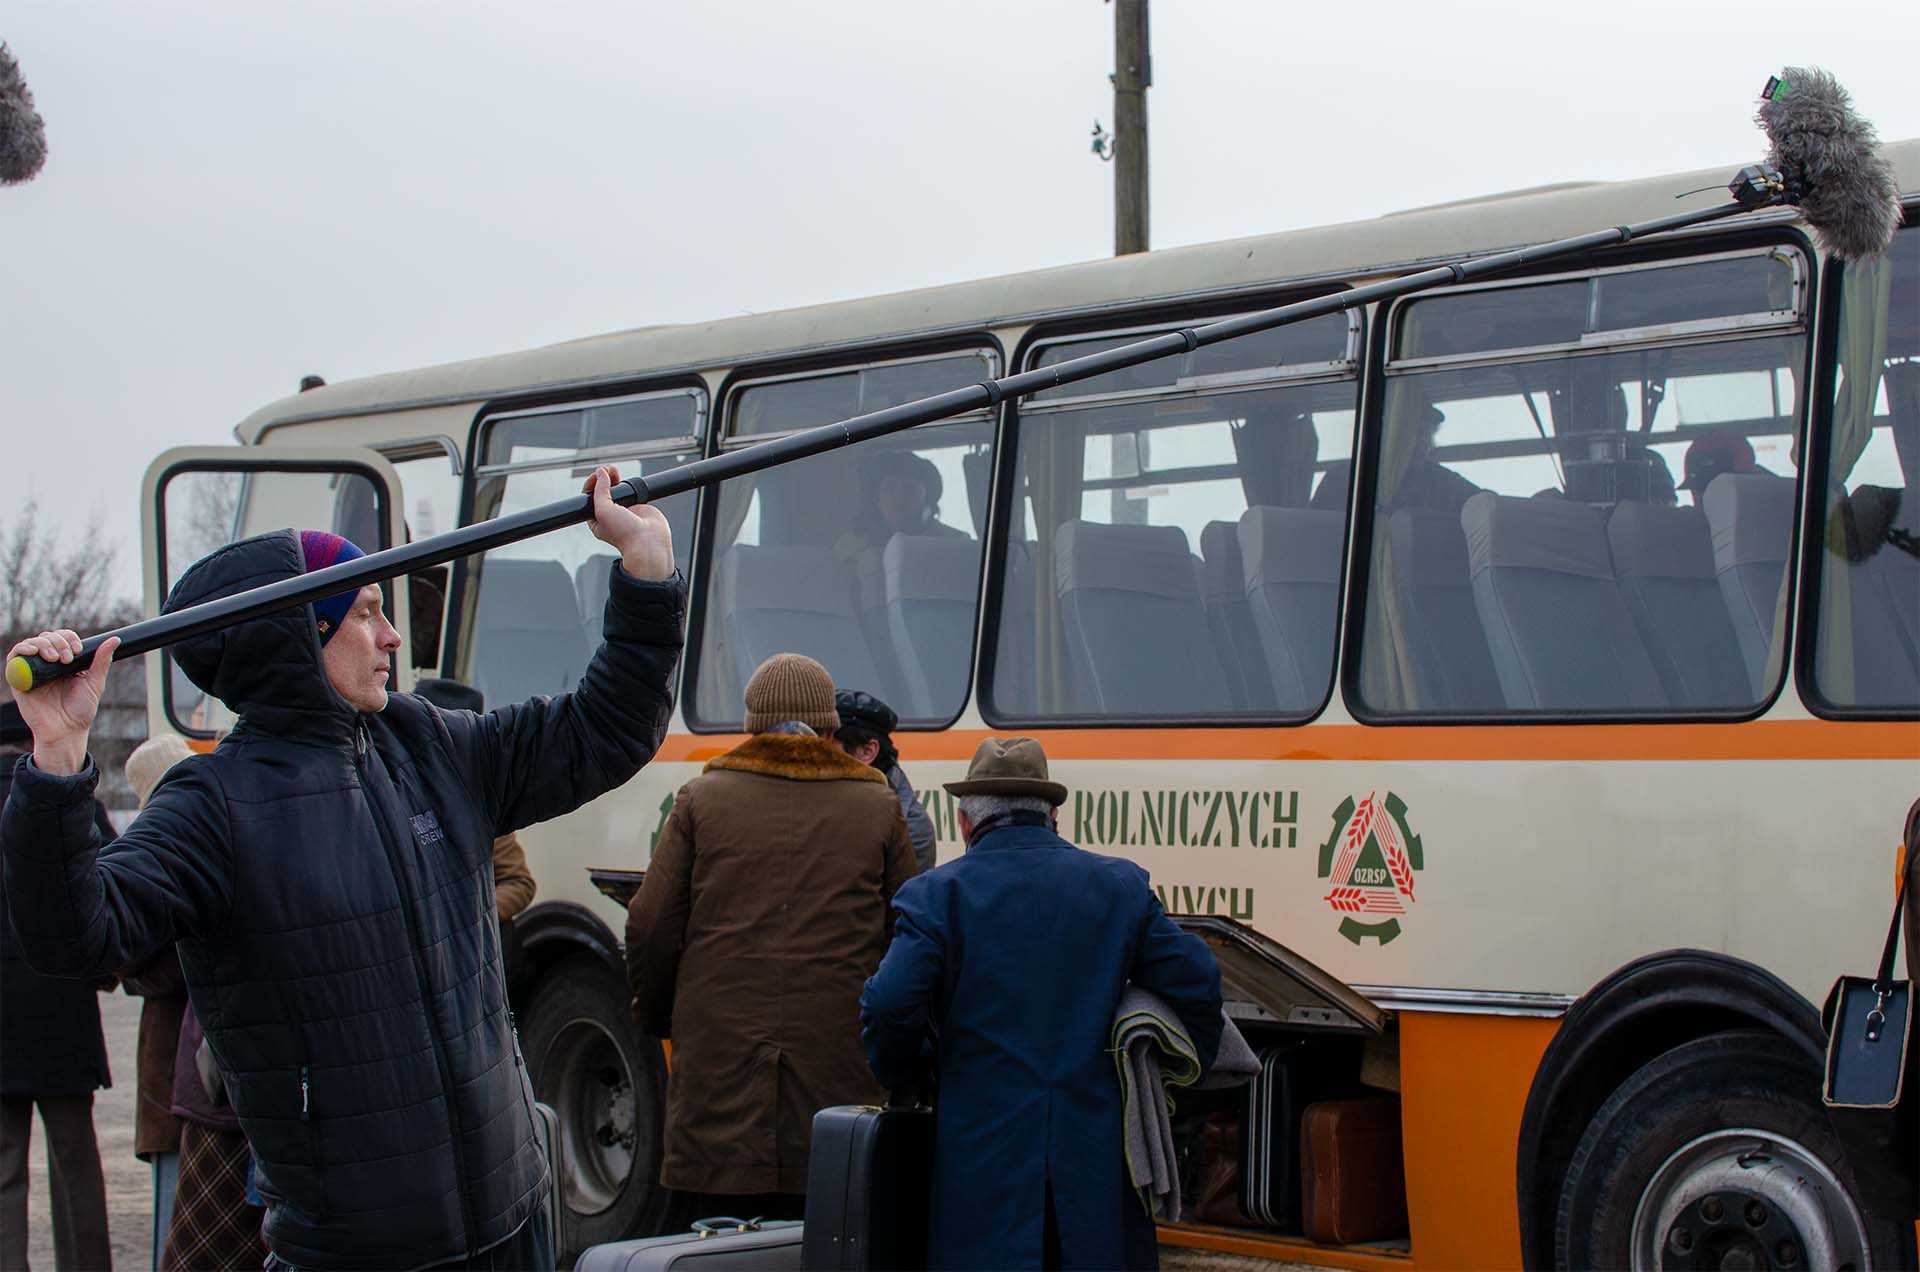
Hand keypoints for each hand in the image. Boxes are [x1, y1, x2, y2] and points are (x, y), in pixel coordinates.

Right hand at [7, 632, 118, 776]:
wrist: (66, 731)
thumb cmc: (81, 710)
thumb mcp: (94, 682)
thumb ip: (102, 661)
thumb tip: (114, 639)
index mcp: (65, 663)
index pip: (62, 638)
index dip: (69, 638)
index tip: (78, 650)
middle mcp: (47, 664)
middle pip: (46, 637)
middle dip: (58, 642)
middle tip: (68, 659)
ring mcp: (33, 671)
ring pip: (31, 644)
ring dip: (43, 644)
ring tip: (55, 659)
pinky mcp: (19, 680)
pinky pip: (14, 658)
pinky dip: (22, 649)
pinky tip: (33, 651)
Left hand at [583, 465, 673, 581]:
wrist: (648, 540)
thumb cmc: (624, 533)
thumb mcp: (603, 510)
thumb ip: (600, 491)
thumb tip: (600, 473)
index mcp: (596, 520)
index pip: (589, 497)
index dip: (592, 484)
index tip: (597, 475)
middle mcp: (609, 515)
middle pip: (602, 491)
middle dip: (603, 478)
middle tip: (607, 470)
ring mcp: (624, 509)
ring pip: (616, 489)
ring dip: (614, 478)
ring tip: (614, 471)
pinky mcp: (637, 506)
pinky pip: (630, 491)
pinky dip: (628, 484)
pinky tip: (626, 480)